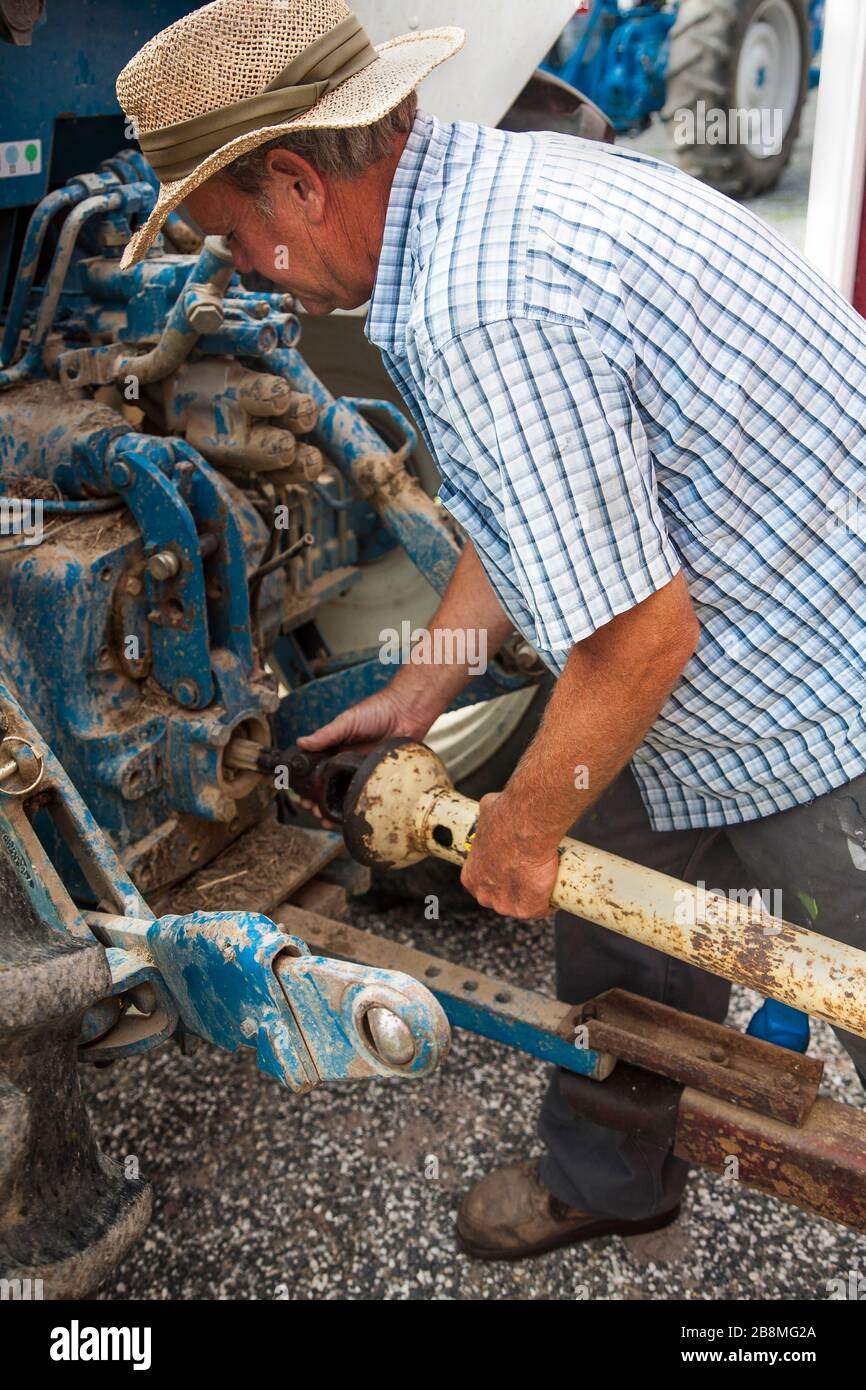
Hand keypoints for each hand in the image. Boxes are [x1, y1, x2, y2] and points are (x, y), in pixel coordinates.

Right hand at [295, 682, 433, 823]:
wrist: (407, 712)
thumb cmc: (378, 710)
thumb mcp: (347, 721)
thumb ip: (325, 734)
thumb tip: (302, 742)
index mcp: (338, 749)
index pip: (319, 770)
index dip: (309, 784)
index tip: (301, 795)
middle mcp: (349, 762)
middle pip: (331, 786)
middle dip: (320, 801)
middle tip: (313, 810)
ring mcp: (364, 770)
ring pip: (347, 794)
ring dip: (336, 807)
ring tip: (327, 818)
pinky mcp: (380, 776)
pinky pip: (367, 792)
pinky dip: (358, 804)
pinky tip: (350, 813)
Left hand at [460, 792, 559, 918]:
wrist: (526, 827)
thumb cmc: (506, 818)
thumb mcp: (487, 812)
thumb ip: (488, 816)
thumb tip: (493, 807)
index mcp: (472, 876)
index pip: (483, 881)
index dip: (498, 873)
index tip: (512, 864)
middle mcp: (485, 894)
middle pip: (501, 897)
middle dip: (514, 887)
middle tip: (531, 870)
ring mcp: (506, 905)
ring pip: (521, 905)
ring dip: (532, 895)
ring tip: (547, 879)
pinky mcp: (529, 909)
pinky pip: (541, 909)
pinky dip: (549, 902)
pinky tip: (556, 891)